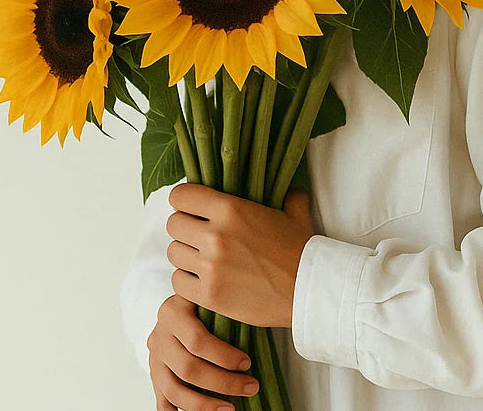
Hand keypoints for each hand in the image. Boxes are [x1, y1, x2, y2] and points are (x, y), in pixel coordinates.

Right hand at [147, 293, 258, 410]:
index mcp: (172, 312)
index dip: (223, 356)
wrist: (179, 304)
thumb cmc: (203, 302)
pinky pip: (163, 402)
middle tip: (250, 387)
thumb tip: (257, 320)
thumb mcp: (208, 296)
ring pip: (175, 390)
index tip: (247, 363)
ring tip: (231, 408)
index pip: (198, 340)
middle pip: (188, 368)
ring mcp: (154, 359)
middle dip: (222, 382)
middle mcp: (159, 336)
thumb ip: (221, 306)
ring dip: (205, 405)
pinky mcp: (154, 377)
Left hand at [167, 183, 315, 327]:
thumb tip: (291, 187)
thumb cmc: (301, 249)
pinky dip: (187, 282)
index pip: (180, 196)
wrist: (308, 289)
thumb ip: (286, 195)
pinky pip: (178, 283)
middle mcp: (215, 235)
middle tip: (199, 235)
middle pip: (173, 225)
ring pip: (174, 254)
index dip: (184, 201)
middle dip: (184, 229)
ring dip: (186, 255)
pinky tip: (204, 280)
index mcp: (230, 208)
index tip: (193, 209)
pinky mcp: (209, 295)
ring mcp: (210, 266)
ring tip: (203, 259)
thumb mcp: (294, 212)